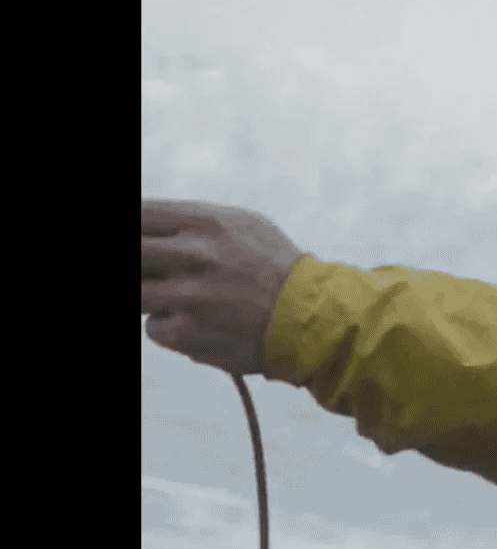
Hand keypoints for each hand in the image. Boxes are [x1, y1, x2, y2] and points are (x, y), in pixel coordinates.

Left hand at [141, 199, 308, 376]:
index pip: (142, 215)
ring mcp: (189, 296)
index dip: (137, 227)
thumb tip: (147, 227)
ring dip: (149, 295)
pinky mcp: (187, 333)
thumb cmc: (274, 267)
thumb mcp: (242, 226)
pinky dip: (170, 326)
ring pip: (136, 293)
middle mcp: (196, 255)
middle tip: (157, 271)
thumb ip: (194, 223)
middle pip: (134, 251)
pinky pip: (154, 328)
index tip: (142, 237)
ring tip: (178, 296)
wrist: (311, 318)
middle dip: (142, 261)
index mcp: (209, 223)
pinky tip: (199, 322)